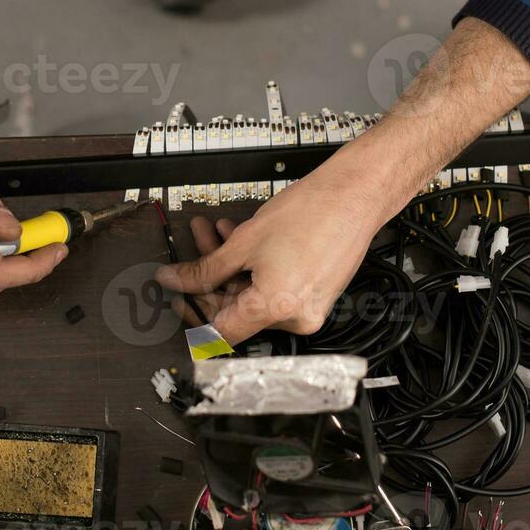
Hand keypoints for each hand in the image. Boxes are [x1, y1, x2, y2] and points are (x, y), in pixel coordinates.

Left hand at [156, 161, 387, 344]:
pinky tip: (239, 242)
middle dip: (210, 280)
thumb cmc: (310, 213)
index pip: (221, 333)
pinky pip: (274, 292)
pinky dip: (255, 271)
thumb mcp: (243, 241)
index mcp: (274, 308)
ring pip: (253, 296)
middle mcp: (294, 318)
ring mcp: (307, 310)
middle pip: (236, 311)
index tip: (179, 301)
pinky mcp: (315, 297)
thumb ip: (204, 269)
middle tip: (191, 256)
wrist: (353, 196)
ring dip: (230, 269)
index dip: (193, 316)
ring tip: (214, 234)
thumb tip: (176, 281)